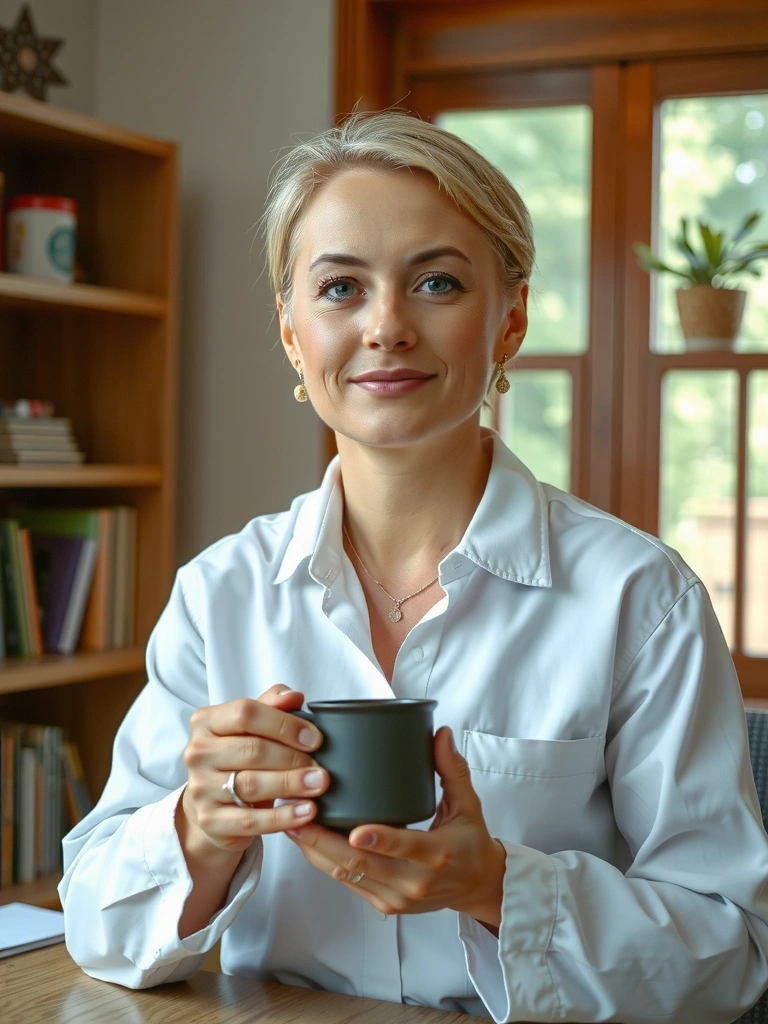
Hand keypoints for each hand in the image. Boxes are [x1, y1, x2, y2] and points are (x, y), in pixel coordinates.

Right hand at [178, 685, 327, 858]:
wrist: (214, 805)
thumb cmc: (238, 759)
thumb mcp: (252, 729)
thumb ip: (272, 706)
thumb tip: (294, 696)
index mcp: (207, 721)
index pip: (245, 712)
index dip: (284, 724)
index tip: (314, 738)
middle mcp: (198, 752)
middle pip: (252, 750)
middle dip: (293, 758)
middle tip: (321, 767)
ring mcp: (200, 787)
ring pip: (252, 784)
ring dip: (291, 784)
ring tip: (319, 785)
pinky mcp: (210, 820)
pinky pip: (251, 820)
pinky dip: (282, 817)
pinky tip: (306, 812)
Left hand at [286, 726, 506, 927]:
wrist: (477, 887)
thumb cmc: (472, 843)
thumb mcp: (468, 805)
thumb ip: (452, 769)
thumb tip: (440, 734)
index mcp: (437, 855)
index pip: (405, 846)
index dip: (379, 839)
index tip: (354, 828)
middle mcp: (414, 882)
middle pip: (361, 863)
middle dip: (324, 840)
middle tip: (298, 813)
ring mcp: (395, 898)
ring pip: (347, 874)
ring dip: (316, 850)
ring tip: (292, 823)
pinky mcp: (383, 904)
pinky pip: (348, 882)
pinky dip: (325, 862)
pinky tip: (307, 842)